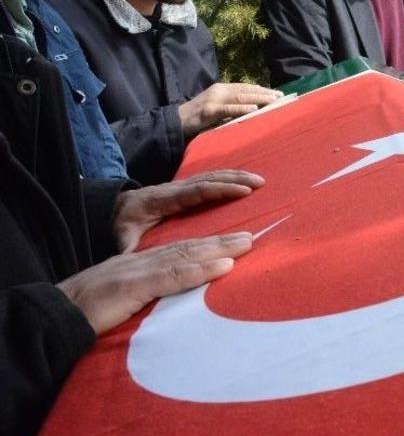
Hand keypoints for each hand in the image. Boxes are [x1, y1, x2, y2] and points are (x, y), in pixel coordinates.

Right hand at [57, 232, 252, 334]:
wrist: (52, 317)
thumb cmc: (85, 316)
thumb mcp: (122, 305)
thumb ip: (146, 300)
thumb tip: (173, 310)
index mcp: (138, 267)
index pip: (179, 252)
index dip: (208, 246)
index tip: (235, 243)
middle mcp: (141, 263)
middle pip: (188, 248)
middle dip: (221, 242)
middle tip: (253, 237)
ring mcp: (137, 272)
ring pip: (185, 256)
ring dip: (220, 249)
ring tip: (247, 244)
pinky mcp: (132, 286)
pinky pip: (173, 276)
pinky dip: (202, 269)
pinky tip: (225, 267)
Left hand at [113, 170, 264, 252]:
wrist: (111, 208)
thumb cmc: (120, 225)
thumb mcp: (121, 237)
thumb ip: (128, 247)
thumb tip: (130, 260)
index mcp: (163, 199)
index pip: (197, 191)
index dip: (221, 189)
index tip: (243, 191)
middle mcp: (174, 188)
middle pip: (208, 179)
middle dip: (236, 179)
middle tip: (260, 183)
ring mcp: (179, 186)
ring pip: (210, 175)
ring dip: (235, 175)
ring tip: (259, 180)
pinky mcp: (183, 188)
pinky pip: (208, 179)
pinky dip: (228, 178)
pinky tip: (243, 181)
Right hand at [178, 83, 282, 137]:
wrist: (175, 121)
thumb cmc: (198, 118)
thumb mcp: (217, 108)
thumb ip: (231, 106)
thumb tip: (252, 109)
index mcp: (221, 89)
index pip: (245, 87)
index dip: (261, 89)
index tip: (277, 93)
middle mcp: (219, 91)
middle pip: (246, 90)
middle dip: (264, 93)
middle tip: (281, 96)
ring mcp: (213, 99)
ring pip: (240, 97)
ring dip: (258, 98)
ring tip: (273, 100)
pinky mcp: (209, 111)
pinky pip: (228, 109)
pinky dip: (242, 109)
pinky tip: (254, 109)